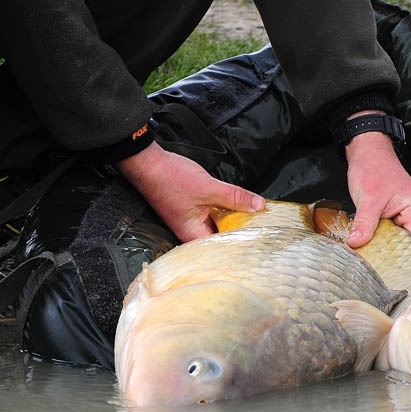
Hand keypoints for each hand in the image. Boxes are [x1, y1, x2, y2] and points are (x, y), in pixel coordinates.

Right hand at [117, 143, 264, 241]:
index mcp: (192, 235)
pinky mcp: (192, 210)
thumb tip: (259, 206)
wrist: (147, 161)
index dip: (241, 246)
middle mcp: (190, 232)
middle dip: (240, 233)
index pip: (222, 249)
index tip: (260, 242)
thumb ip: (235, 197)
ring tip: (256, 219)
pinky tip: (238, 207)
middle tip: (263, 230)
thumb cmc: (169, 178)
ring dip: (233, 221)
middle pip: (221, 239)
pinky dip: (224, 211)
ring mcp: (191, 220)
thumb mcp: (209, 187)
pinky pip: (212, 215)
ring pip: (218, 226)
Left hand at [344, 130, 410, 247]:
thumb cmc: (373, 169)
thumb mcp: (368, 200)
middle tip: (367, 256)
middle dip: (385, 249)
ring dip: (380, 242)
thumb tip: (357, 244)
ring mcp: (406, 215)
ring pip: (394, 238)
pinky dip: (377, 235)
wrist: (368, 153)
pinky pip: (388, 232)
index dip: (395, 253)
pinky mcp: (394, 215)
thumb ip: (364, 225)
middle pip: (403, 243)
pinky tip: (366, 238)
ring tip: (365, 247)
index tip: (379, 262)